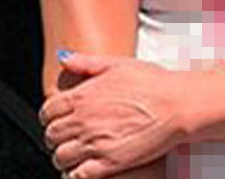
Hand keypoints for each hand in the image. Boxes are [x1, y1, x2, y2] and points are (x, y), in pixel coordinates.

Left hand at [40, 52, 190, 178]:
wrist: (177, 105)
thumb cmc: (153, 83)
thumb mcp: (117, 64)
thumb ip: (86, 62)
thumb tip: (63, 58)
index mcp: (82, 96)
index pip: (48, 111)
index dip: (49, 117)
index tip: (55, 120)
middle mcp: (83, 120)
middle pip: (52, 135)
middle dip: (55, 138)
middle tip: (63, 139)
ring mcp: (95, 143)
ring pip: (61, 157)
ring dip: (63, 158)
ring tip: (71, 157)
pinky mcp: (109, 163)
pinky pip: (79, 175)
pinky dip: (74, 175)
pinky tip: (80, 171)